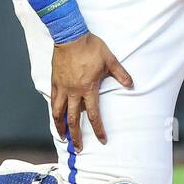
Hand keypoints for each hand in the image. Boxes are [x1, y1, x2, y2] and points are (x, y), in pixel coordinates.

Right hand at [49, 33, 132, 148]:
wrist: (70, 36)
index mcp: (88, 88)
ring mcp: (62, 87)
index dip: (98, 129)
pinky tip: (55, 116)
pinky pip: (52, 100)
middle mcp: (73, 92)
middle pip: (73, 119)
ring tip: (63, 136)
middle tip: (78, 148)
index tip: (102, 140)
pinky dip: (53, 110)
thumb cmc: (90, 47)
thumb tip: (131, 85)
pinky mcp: (54, 81)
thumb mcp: (110, 60)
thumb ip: (120, 74)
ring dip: (60, 127)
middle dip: (76, 136)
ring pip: (58, 112)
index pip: (94, 115)